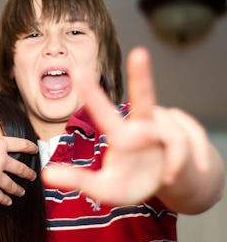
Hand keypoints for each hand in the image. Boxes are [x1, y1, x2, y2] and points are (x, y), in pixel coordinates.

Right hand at [0, 95, 37, 205]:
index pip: (21, 145)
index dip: (30, 147)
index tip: (36, 150)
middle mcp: (0, 160)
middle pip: (20, 168)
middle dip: (28, 172)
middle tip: (33, 176)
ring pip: (11, 184)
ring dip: (17, 189)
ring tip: (21, 191)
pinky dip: (4, 198)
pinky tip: (8, 201)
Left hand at [42, 47, 210, 205]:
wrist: (170, 185)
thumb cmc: (133, 183)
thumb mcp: (105, 189)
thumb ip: (79, 182)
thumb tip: (45, 175)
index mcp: (122, 136)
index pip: (105, 113)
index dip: (92, 94)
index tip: (76, 71)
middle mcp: (144, 125)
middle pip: (144, 98)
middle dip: (142, 76)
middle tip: (138, 53)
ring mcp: (168, 127)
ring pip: (176, 136)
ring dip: (176, 160)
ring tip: (168, 179)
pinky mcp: (190, 133)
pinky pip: (196, 143)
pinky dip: (196, 159)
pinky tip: (195, 171)